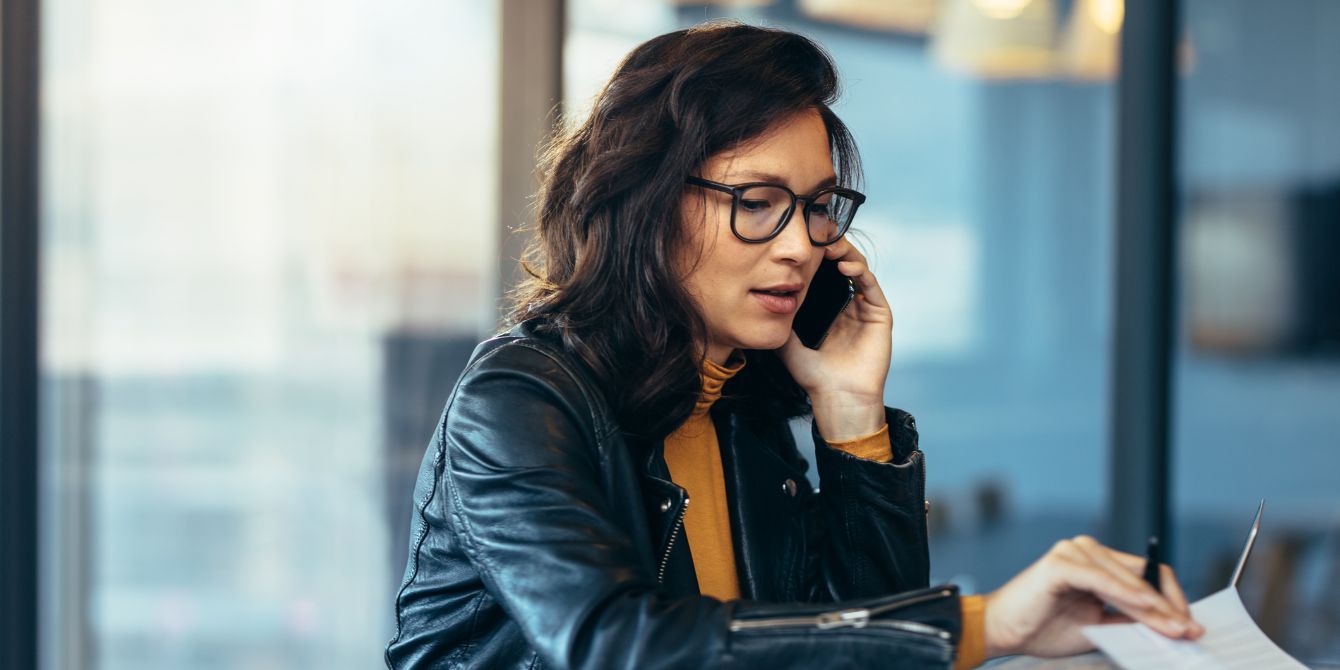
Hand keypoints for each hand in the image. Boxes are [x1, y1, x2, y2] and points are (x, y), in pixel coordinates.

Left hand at [778, 239, 891, 440]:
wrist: (837, 398)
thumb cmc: (813, 376)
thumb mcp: (788, 343)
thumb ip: (779, 321)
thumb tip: (759, 301)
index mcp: (830, 309)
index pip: (825, 274)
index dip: (816, 257)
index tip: (802, 242)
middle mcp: (850, 305)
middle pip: (843, 266)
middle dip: (831, 248)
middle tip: (817, 234)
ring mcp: (866, 309)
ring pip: (858, 270)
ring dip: (845, 254)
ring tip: (830, 245)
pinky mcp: (880, 315)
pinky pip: (871, 286)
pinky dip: (860, 272)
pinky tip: (845, 265)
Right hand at [983, 535, 1203, 657]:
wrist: (1000, 630)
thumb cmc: (1041, 627)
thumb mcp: (1097, 626)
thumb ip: (1128, 620)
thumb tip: (1169, 627)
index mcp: (1096, 561)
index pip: (1147, 575)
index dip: (1172, 600)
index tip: (1188, 626)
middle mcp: (1086, 549)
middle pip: (1144, 576)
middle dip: (1170, 607)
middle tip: (1190, 631)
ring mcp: (1073, 552)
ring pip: (1128, 580)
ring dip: (1155, 607)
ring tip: (1175, 628)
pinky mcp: (1061, 564)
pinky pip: (1103, 580)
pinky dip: (1128, 595)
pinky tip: (1147, 609)